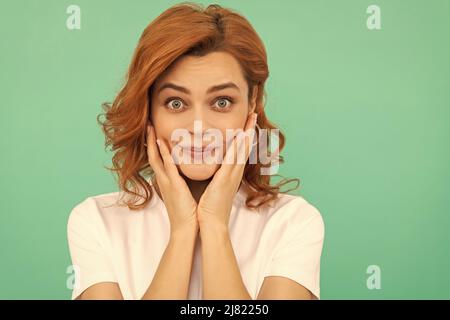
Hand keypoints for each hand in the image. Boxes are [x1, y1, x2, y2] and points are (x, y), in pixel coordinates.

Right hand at [146, 123, 198, 236]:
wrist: (186, 230)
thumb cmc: (188, 213)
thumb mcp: (183, 194)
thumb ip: (183, 183)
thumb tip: (188, 175)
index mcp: (166, 182)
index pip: (158, 160)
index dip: (155, 146)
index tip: (154, 132)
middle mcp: (163, 180)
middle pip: (153, 155)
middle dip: (149, 140)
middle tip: (147, 124)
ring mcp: (166, 182)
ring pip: (156, 158)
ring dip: (153, 142)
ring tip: (150, 127)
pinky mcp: (173, 186)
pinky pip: (167, 166)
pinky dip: (163, 154)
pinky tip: (161, 142)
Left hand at [197, 112, 257, 228]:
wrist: (212, 224)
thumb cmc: (210, 207)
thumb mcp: (213, 186)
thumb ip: (214, 175)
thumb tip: (211, 166)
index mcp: (231, 173)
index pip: (240, 150)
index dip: (244, 135)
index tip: (247, 121)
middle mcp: (235, 172)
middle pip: (246, 146)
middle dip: (250, 129)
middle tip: (254, 112)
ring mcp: (233, 175)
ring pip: (243, 149)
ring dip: (248, 132)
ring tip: (252, 117)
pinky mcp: (226, 179)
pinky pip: (233, 158)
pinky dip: (238, 146)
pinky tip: (241, 134)